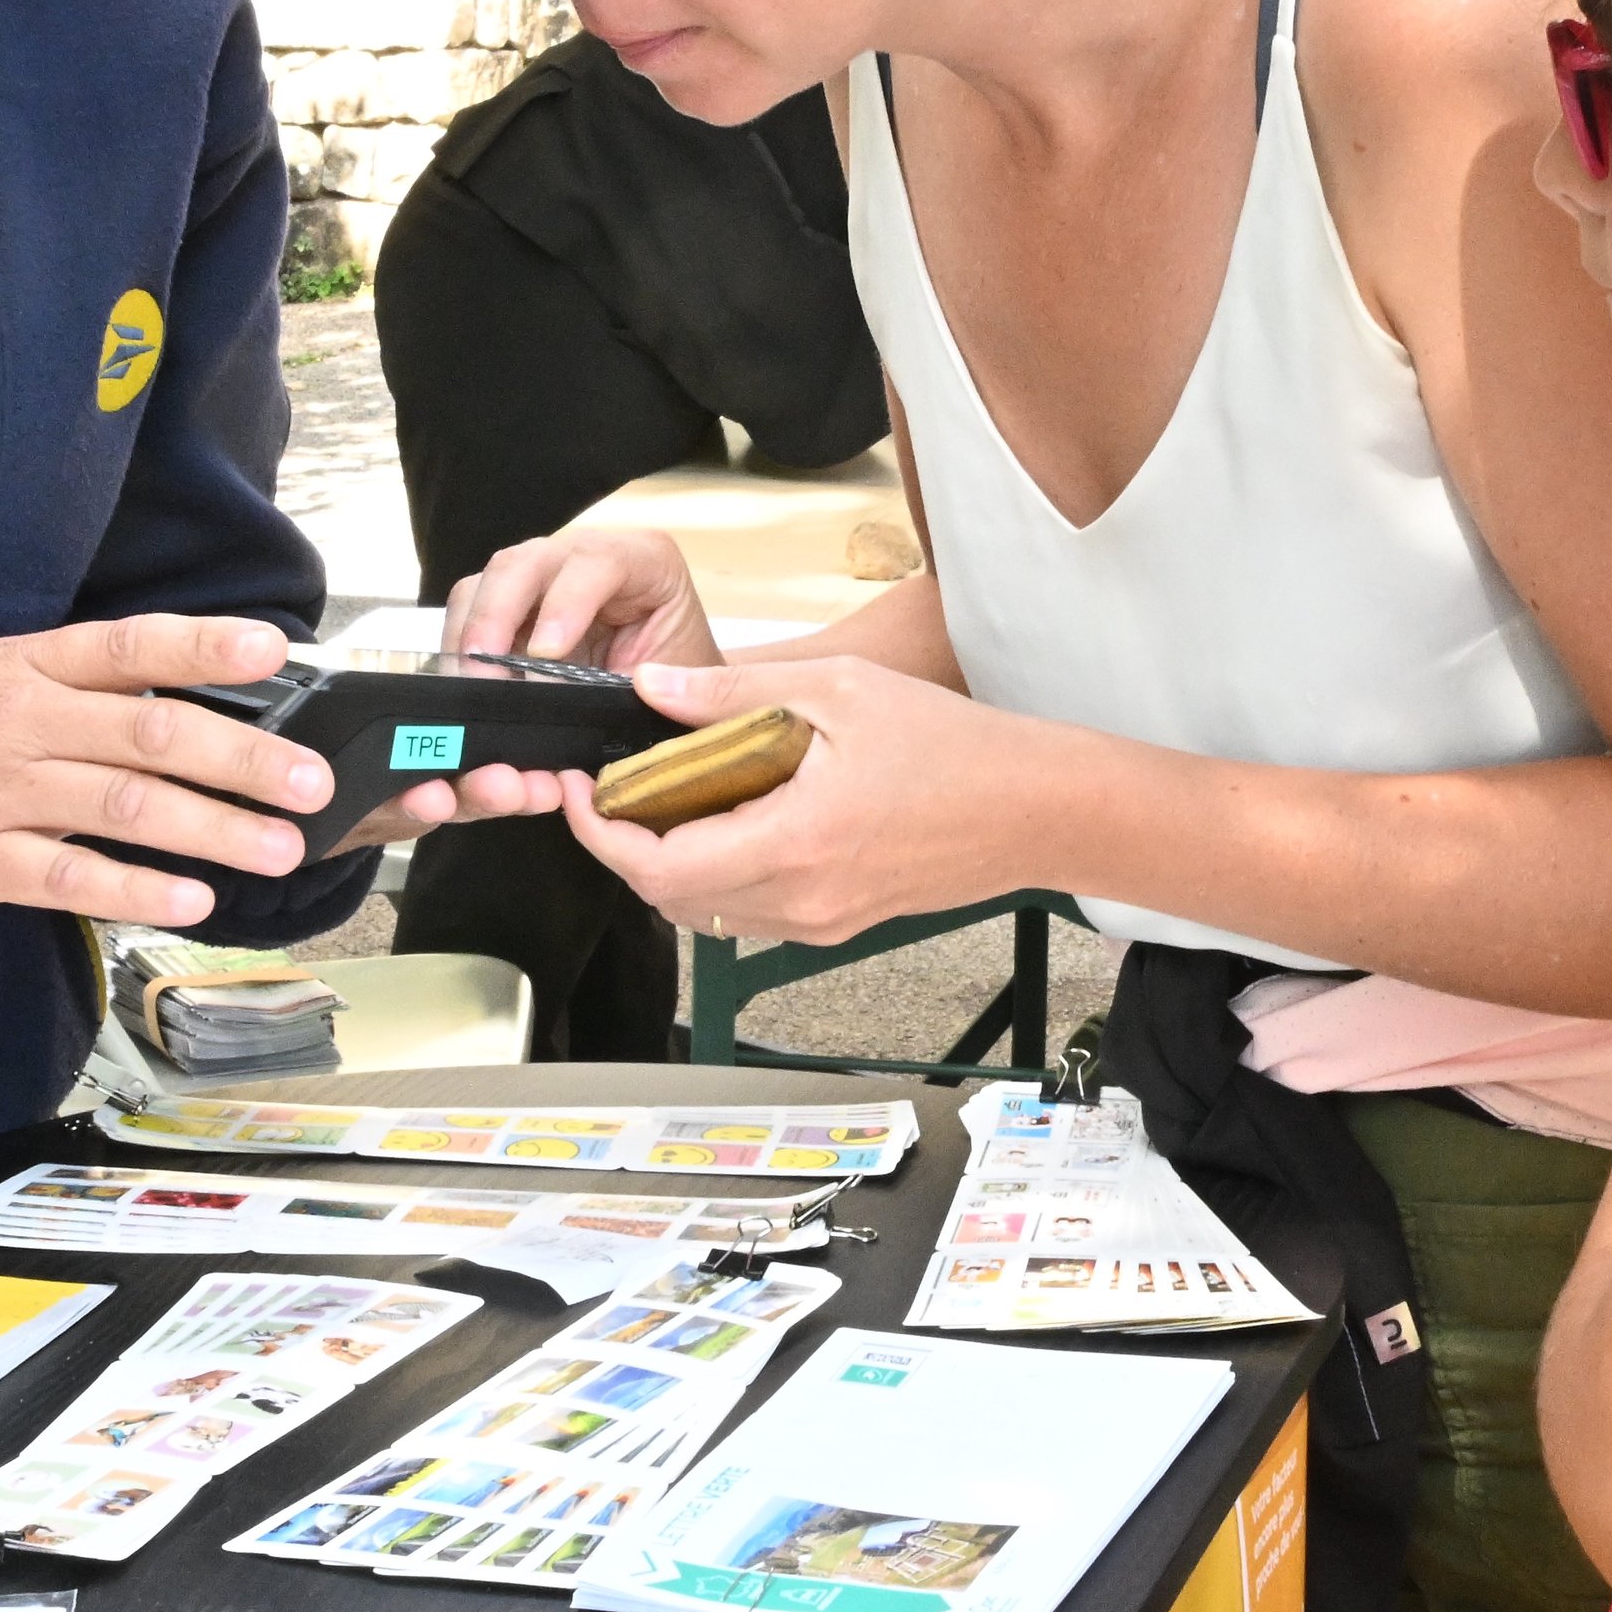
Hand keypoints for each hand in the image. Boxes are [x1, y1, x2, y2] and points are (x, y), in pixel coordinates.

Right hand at [0, 613, 354, 929]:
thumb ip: (61, 691)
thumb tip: (167, 706)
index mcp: (21, 666)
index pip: (128, 646)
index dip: (205, 646)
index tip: (275, 648)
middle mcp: (17, 721)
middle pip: (151, 733)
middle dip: (244, 759)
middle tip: (314, 782)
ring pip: (124, 807)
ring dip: (213, 829)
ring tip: (280, 849)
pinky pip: (65, 877)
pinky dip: (133, 888)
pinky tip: (190, 901)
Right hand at [441, 528, 722, 673]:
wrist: (680, 695)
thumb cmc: (687, 684)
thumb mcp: (679, 685)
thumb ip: (638, 686)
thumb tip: (565, 695)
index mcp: (646, 562)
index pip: (600, 562)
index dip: (567, 602)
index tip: (546, 653)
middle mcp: (587, 556)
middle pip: (527, 562)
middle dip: (497, 614)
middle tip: (483, 670)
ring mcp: (544, 576)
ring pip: (487, 581)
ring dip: (470, 633)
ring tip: (468, 685)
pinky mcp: (514, 606)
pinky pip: (470, 611)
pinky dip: (460, 647)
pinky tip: (463, 684)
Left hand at [549, 658, 1057, 947]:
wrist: (1033, 809)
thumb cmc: (953, 746)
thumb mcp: (839, 690)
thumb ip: (734, 694)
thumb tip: (654, 687)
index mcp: (792, 842)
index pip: (657, 865)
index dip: (599, 833)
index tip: (578, 790)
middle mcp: (799, 900)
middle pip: (668, 897)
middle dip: (626, 846)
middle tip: (612, 789)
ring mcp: (818, 922)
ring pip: (705, 911)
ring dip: (670, 863)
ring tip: (666, 799)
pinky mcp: (835, 924)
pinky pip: (749, 911)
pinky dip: (718, 872)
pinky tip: (731, 818)